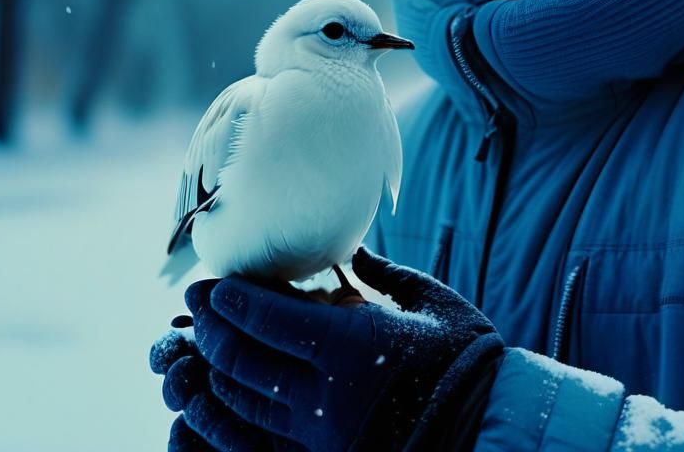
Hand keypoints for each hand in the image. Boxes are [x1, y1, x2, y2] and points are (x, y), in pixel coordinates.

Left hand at [172, 247, 503, 451]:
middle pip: (246, 362)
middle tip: (197, 303)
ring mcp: (322, 434)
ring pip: (246, 402)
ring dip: (217, 369)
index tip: (212, 283)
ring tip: (204, 342)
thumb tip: (351, 251)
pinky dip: (234, 412)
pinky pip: (261, 436)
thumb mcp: (428, 300)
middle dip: (213, 329)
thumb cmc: (464, 357)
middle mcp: (327, 394)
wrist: (487, 429)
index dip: (233, 300)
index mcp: (353, 346)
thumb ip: (383, 272)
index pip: (270, 320)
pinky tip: (225, 392)